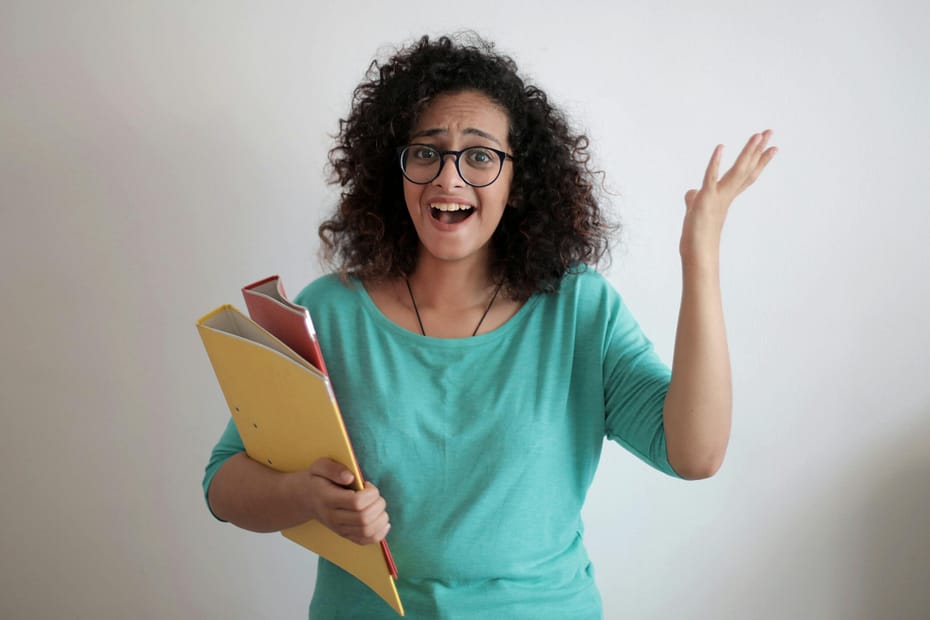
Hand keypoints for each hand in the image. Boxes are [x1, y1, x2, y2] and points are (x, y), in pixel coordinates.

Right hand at [301, 458, 390, 544]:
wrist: (306, 499)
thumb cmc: (317, 480)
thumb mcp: (320, 466)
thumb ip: (333, 468)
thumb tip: (350, 478)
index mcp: (328, 499)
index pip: (356, 503)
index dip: (370, 493)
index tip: (367, 485)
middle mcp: (333, 517)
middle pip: (364, 518)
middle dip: (378, 504)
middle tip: (375, 495)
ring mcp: (339, 529)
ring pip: (367, 531)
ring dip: (381, 518)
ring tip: (378, 506)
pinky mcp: (345, 535)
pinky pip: (366, 540)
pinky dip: (379, 533)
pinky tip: (382, 521)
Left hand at [681, 130, 776, 260]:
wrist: (697, 251)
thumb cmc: (697, 234)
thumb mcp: (695, 211)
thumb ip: (694, 198)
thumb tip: (690, 192)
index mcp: (726, 196)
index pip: (747, 175)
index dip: (759, 161)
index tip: (773, 147)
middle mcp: (726, 194)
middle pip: (746, 168)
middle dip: (758, 149)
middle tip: (771, 132)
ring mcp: (718, 196)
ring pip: (737, 170)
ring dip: (747, 152)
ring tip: (758, 135)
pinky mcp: (706, 199)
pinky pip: (711, 177)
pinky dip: (715, 162)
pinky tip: (720, 147)